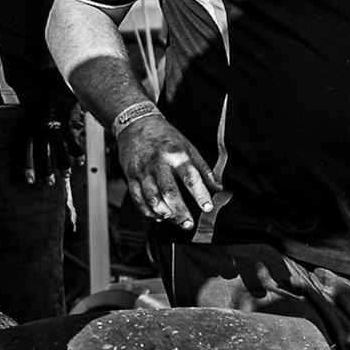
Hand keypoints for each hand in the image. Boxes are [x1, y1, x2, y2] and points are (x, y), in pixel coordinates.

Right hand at [117, 113, 219, 227]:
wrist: (136, 124)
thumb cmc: (165, 137)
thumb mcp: (188, 147)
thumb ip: (203, 169)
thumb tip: (218, 187)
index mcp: (176, 155)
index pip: (190, 177)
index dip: (200, 194)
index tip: (207, 207)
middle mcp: (159, 164)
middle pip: (169, 192)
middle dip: (180, 211)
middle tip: (188, 224)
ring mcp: (143, 171)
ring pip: (152, 198)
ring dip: (163, 213)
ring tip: (173, 220)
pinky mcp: (131, 177)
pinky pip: (138, 199)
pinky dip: (147, 211)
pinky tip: (158, 216)